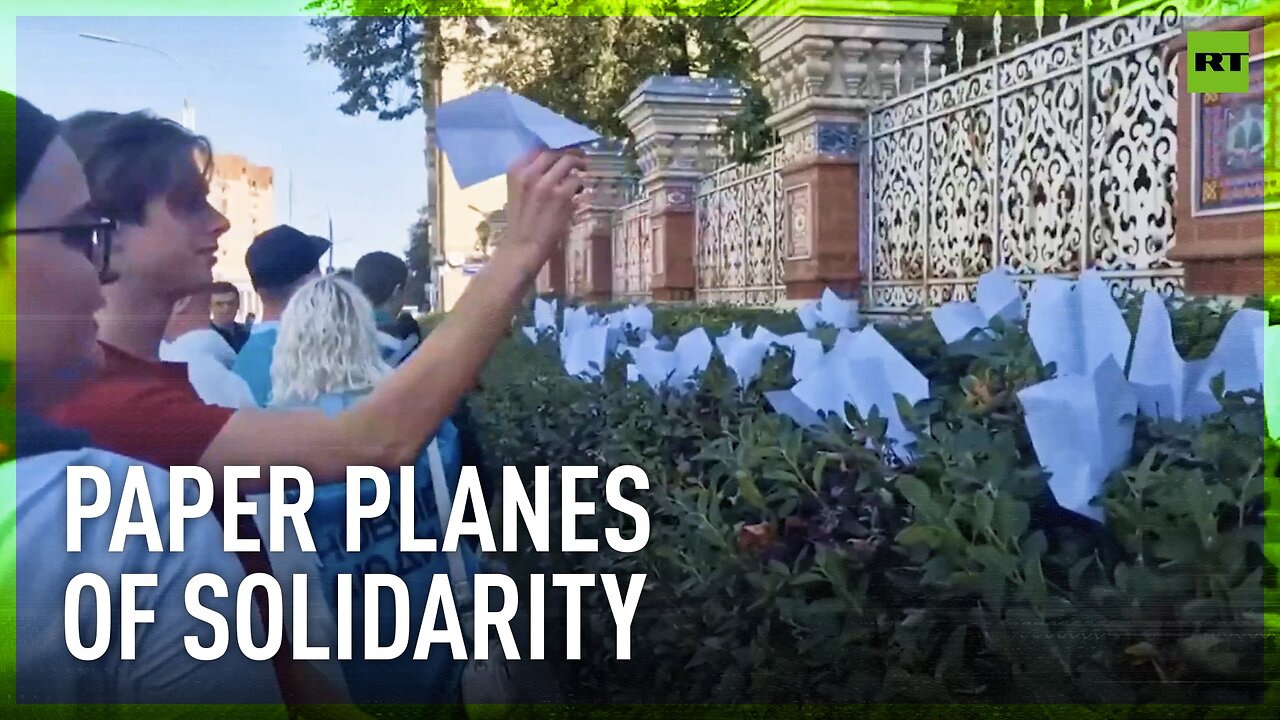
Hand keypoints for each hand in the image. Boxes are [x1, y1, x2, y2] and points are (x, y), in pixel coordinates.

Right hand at [504, 148, 585, 265]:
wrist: (522, 246)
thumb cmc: (520, 221)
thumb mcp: (517, 191)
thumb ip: (531, 175)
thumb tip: (554, 162)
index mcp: (516, 171)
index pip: (538, 148)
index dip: (554, 148)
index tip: (563, 151)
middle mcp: (530, 174)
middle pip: (555, 152)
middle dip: (570, 152)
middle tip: (580, 157)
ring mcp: (547, 184)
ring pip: (569, 162)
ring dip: (579, 165)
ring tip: (584, 169)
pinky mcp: (563, 196)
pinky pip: (578, 181)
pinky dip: (581, 185)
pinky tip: (580, 191)